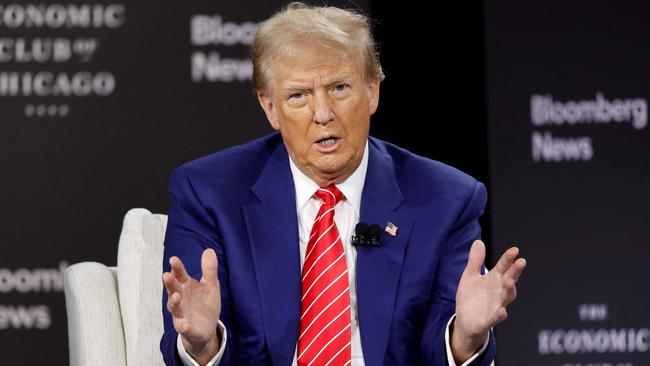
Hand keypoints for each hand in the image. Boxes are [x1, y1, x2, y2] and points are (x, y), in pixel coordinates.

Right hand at [162, 248, 221, 363]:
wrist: (206, 328)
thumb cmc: (204, 303)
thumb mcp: (210, 285)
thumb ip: (209, 269)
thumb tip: (209, 250)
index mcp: (186, 286)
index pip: (180, 275)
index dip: (177, 268)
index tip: (173, 259)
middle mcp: (180, 298)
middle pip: (173, 289)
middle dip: (170, 283)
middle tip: (166, 275)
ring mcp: (181, 313)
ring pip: (175, 307)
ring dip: (174, 302)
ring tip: (177, 296)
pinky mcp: (185, 327)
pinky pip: (182, 327)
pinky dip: (182, 325)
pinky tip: (184, 324)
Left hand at [451, 240, 525, 362]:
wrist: (465, 320)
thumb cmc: (471, 296)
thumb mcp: (470, 275)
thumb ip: (476, 260)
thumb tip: (478, 241)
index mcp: (494, 279)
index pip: (503, 266)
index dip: (508, 258)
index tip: (514, 250)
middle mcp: (498, 291)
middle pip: (510, 279)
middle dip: (515, 271)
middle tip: (521, 262)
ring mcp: (496, 304)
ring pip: (507, 297)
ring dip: (510, 290)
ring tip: (509, 282)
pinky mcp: (490, 318)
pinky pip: (497, 316)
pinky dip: (500, 314)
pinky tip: (501, 310)